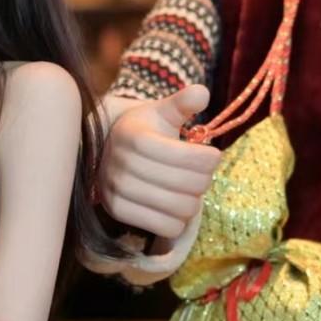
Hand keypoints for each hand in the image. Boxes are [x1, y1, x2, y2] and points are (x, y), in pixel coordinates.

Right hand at [97, 85, 219, 238]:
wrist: (108, 147)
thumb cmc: (144, 129)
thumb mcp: (162, 111)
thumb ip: (183, 102)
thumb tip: (201, 93)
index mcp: (136, 137)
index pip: (188, 158)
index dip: (210, 159)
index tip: (212, 155)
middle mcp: (123, 164)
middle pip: (189, 185)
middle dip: (204, 180)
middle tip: (200, 175)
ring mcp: (117, 190)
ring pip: (180, 209)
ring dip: (193, 202)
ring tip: (188, 191)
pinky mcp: (117, 211)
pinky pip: (166, 227)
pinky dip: (178, 221)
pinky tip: (175, 207)